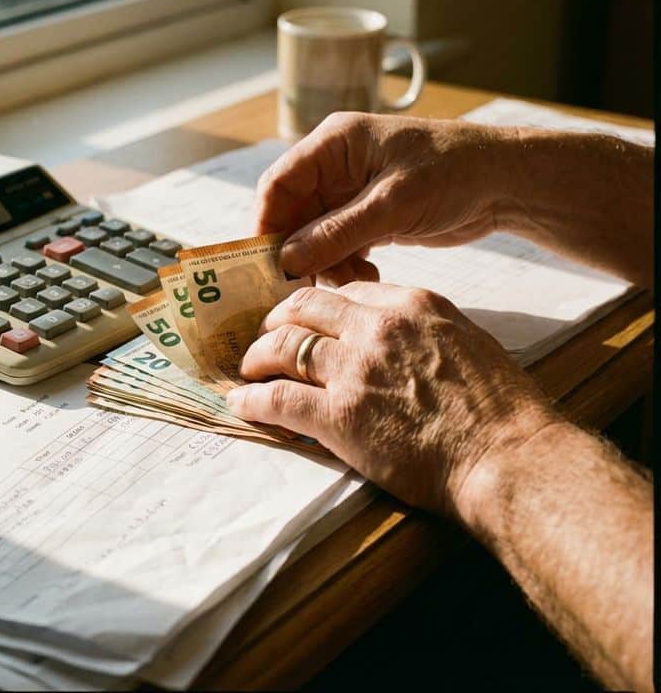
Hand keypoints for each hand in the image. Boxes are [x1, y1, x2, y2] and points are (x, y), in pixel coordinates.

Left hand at [226, 282, 562, 517]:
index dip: (318, 306)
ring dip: (257, 358)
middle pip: (304, 307)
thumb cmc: (502, 412)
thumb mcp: (468, 344)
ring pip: (282, 347)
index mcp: (412, 305)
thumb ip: (425, 333)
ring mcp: (354, 370)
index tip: (306, 320)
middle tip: (265, 338)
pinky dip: (252, 400)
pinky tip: (241, 404)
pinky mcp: (338, 415)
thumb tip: (399, 341)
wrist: (508, 458)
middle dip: (276, 321)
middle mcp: (377, 327)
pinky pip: (278, 398)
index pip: (347, 291)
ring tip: (248, 370)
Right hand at [256, 112, 513, 279]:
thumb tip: (287, 259)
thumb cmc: (454, 173)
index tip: (264, 264)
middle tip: (304, 286)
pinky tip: (368, 275)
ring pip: (314, 236)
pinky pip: (338, 245)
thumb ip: (337, 232)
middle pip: (292, 214)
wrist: (506, 183)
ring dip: (325, 263)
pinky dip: (346, 264)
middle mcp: (335, 166)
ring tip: (352, 279)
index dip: (265, 223)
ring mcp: (350, 192)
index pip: (278, 183)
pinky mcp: (368, 216)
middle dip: (298, 251)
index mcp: (334, 144)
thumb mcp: (392, 204)